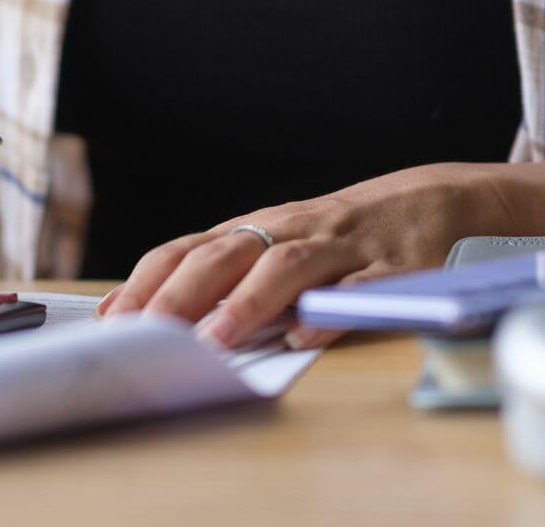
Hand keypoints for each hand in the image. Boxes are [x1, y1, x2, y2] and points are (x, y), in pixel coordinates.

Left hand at [96, 163, 509, 348]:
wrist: (432, 201)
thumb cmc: (341, 235)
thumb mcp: (282, 246)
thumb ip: (232, 277)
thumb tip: (164, 318)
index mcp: (258, 229)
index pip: (189, 248)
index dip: (147, 281)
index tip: (113, 318)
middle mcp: (290, 231)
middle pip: (225, 254)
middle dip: (179, 294)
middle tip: (145, 333)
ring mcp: (340, 249)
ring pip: (285, 267)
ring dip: (245, 304)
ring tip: (214, 343)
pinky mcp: (390, 270)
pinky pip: (356, 291)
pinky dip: (326, 314)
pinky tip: (302, 340)